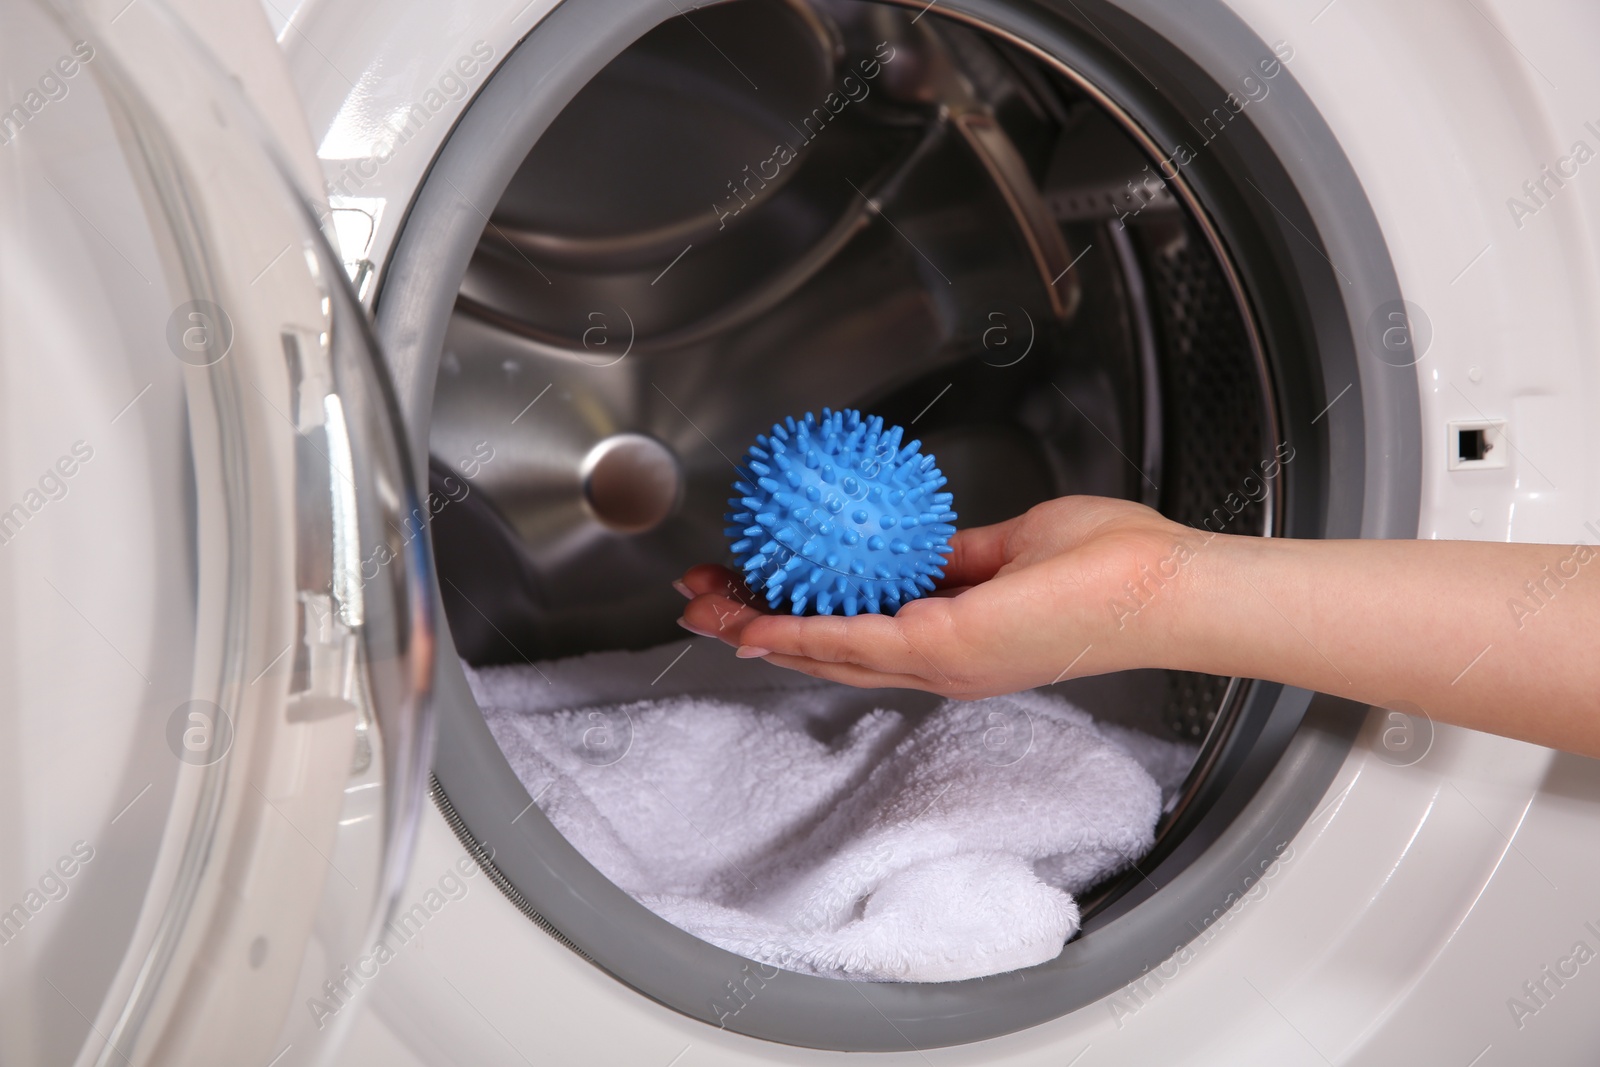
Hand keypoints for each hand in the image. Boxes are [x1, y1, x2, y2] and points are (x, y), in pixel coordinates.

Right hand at [676, 496, 1200, 698]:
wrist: (1165, 588)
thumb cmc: (1117, 568)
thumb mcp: (1016, 547)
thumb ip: (960, 556)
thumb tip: (924, 547)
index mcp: (958, 638)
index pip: (858, 630)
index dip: (796, 617)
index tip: (749, 595)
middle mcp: (943, 661)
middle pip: (827, 650)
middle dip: (757, 628)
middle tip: (701, 605)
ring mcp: (944, 660)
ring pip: (828, 650)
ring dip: (761, 630)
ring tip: (706, 610)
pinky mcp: (948, 645)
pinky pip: (855, 639)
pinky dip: (801, 631)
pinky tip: (757, 622)